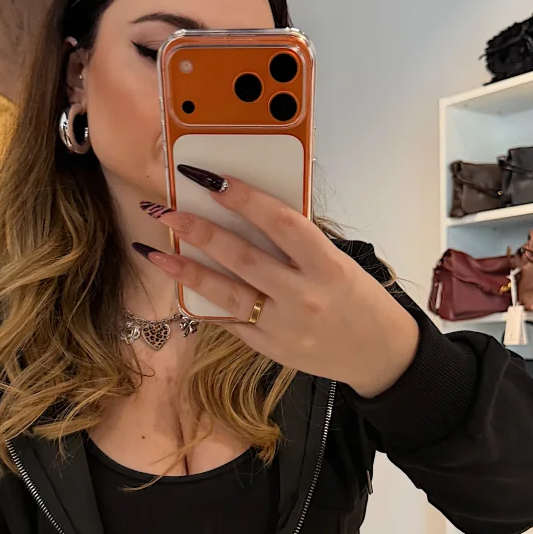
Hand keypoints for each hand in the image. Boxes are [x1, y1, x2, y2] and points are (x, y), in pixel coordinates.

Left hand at [135, 166, 418, 397]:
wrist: (378, 354)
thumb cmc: (359, 299)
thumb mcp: (338, 263)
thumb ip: (298, 243)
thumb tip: (248, 213)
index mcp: (326, 266)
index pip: (281, 224)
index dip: (245, 199)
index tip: (213, 179)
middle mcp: (303, 296)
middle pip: (243, 258)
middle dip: (200, 231)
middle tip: (167, 211)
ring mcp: (283, 326)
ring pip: (226, 293)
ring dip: (186, 271)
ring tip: (154, 253)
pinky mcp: (269, 348)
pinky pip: (230, 321)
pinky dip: (204, 302)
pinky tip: (179, 286)